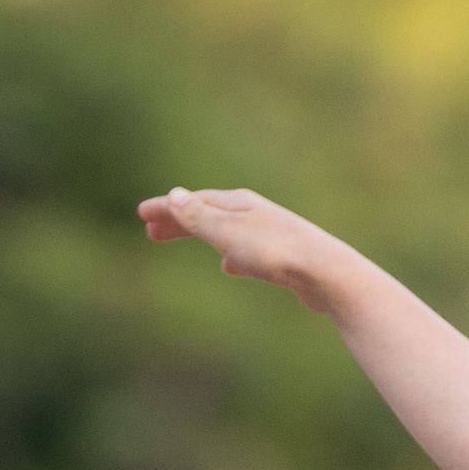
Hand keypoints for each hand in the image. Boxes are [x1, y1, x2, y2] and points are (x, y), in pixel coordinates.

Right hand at [137, 185, 350, 306]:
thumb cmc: (275, 251)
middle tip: (152, 232)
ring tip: (184, 241)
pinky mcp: (282, 259)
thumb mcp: (228, 233)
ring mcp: (269, 235)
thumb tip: (174, 195)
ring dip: (201, 235)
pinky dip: (231, 255)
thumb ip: (199, 217)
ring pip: (225, 231)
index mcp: (237, 204)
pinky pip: (247, 252)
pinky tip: (230, 267)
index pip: (192, 202)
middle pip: (207, 214)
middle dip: (179, 221)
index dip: (166, 209)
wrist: (326, 273)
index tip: (142, 214)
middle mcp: (253, 214)